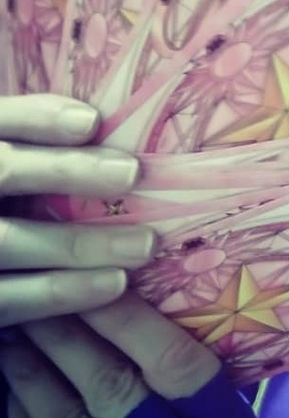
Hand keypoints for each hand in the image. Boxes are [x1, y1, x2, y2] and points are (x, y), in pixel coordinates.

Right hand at [0, 94, 156, 326]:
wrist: (4, 263)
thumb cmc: (20, 204)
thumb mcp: (20, 170)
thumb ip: (39, 146)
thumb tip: (101, 125)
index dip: (36, 118)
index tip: (91, 121)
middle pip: (3, 172)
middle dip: (66, 170)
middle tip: (132, 173)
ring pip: (8, 242)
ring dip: (78, 244)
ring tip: (145, 244)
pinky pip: (8, 300)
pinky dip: (60, 294)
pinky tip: (114, 285)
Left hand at [1, 292, 255, 417]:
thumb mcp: (225, 417)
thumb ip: (197, 368)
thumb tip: (154, 290)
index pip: (175, 364)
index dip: (133, 320)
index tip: (102, 276)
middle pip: (112, 391)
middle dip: (70, 335)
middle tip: (43, 293)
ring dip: (35, 371)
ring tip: (18, 328)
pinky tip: (16, 384)